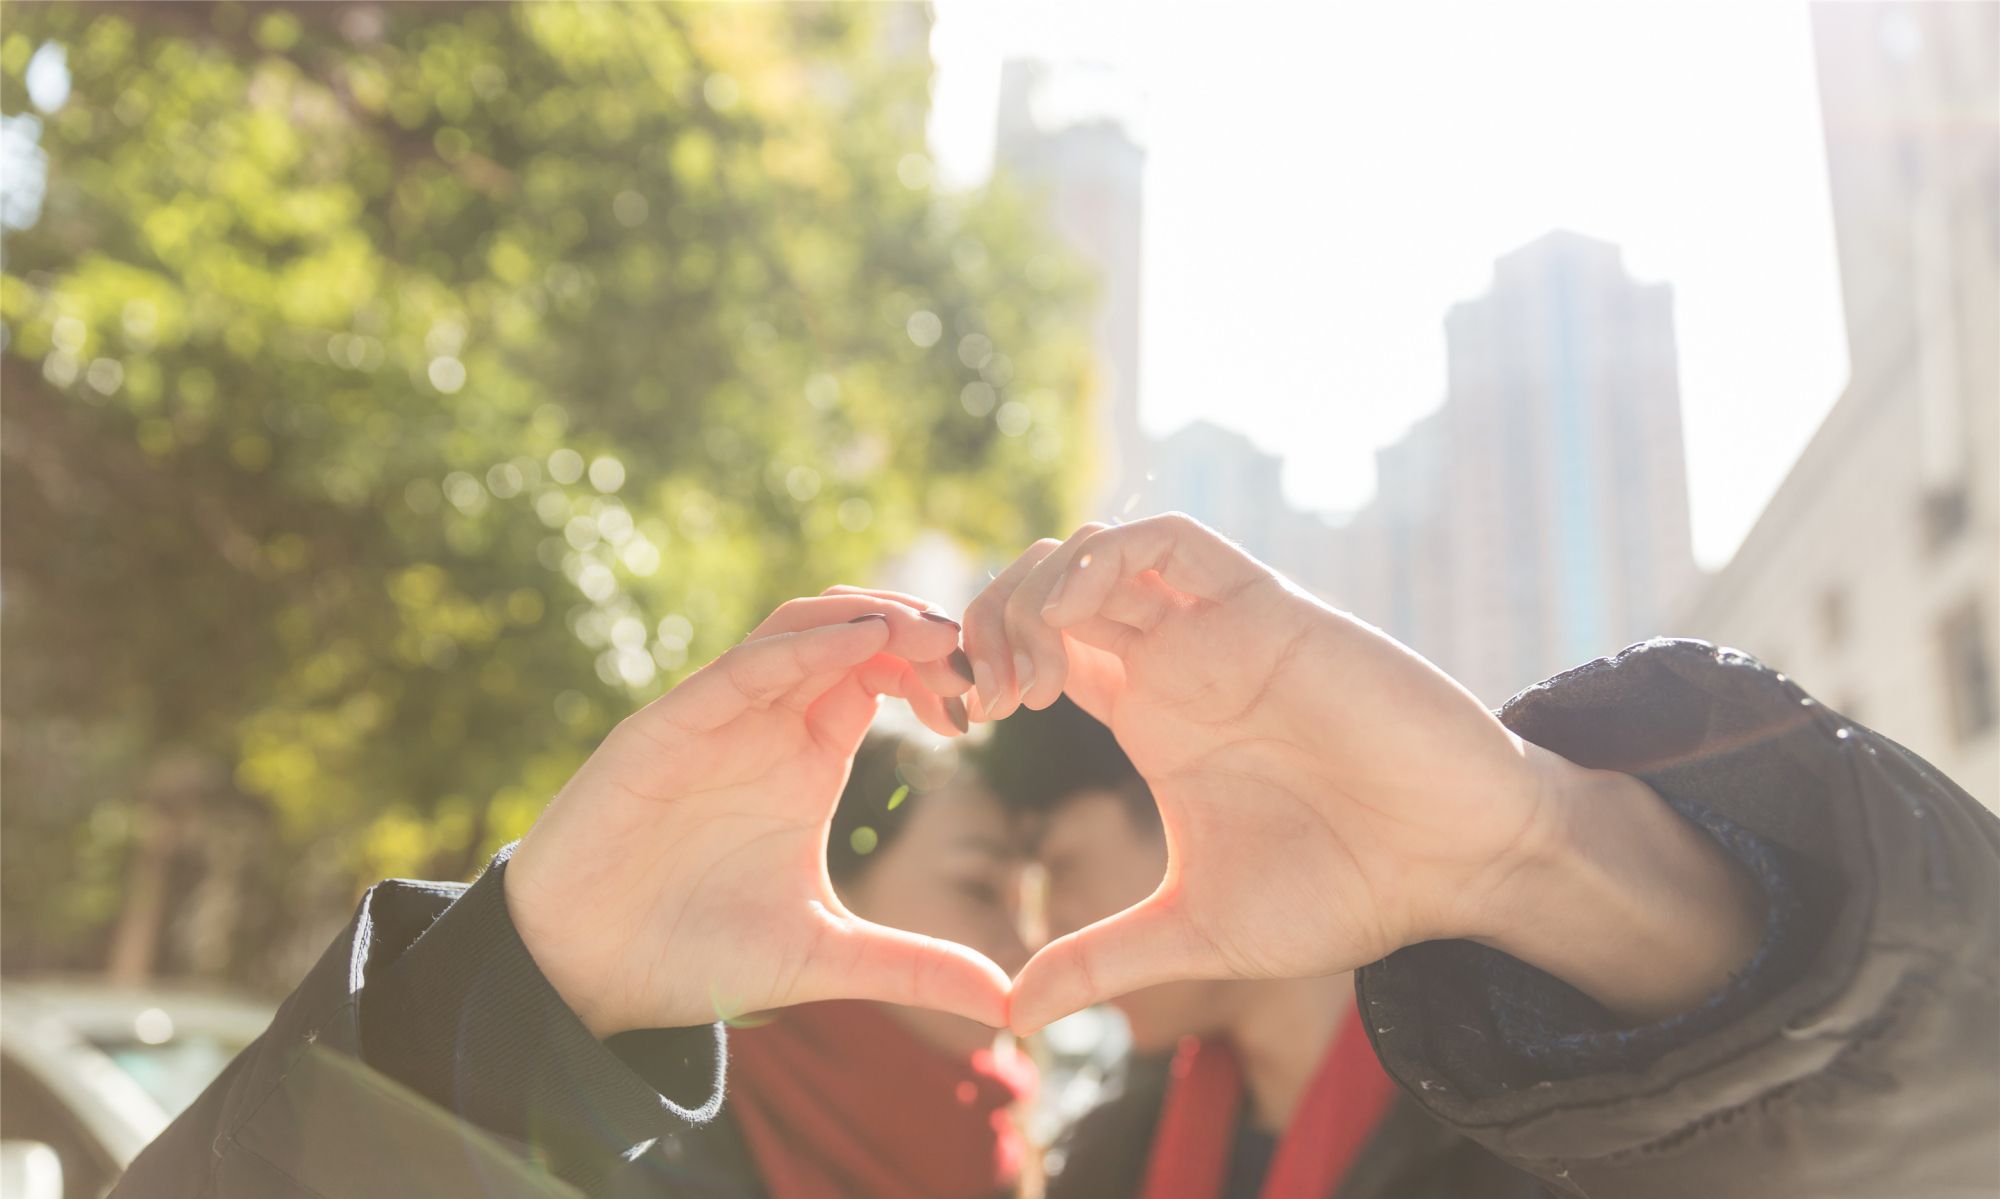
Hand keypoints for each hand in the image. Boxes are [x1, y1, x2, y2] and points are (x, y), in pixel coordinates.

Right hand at [504, 589, 1001, 1037]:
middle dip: (919, 628)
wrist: (582, 977)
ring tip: (932, 633)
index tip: (991, 705)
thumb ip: (913, 968)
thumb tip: (1011, 1006)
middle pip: (852, 632)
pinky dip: (802, 646)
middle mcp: (766, 725)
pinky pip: (740, 667)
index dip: (940, 672)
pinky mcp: (666, 729)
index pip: (884, 676)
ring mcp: (716, 719)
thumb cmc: (693, 955)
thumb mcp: (825, 958)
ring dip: (868, 615)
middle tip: (978, 653)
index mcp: (807, 758)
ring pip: (799, 627)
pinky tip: (860, 643)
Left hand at [963, 514, 1761, 1033]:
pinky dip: (1106, 559)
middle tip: (980, 698)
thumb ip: (1100, 962)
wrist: (1455, 866)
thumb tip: (1009, 1017)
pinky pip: (1168, 541)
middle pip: (1049, 589)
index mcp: (1147, 715)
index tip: (956, 725)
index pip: (1036, 649)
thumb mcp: (1193, 931)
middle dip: (990, 621)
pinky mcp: (1266, 609)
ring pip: (1096, 552)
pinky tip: (1079, 620)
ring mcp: (1216, 630)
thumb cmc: (1343, 891)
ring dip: (1037, 590)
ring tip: (1026, 675)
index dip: (981, 666)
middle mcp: (1174, 661)